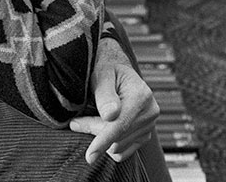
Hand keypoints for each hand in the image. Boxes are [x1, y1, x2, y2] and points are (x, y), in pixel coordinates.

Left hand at [69, 38, 159, 164]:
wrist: (118, 71)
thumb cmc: (107, 69)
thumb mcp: (102, 74)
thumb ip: (105, 93)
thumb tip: (110, 115)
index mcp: (141, 95)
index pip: (120, 125)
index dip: (103, 140)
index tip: (90, 156)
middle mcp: (150, 112)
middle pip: (117, 138)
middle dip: (93, 131)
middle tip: (75, 122)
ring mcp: (149, 126)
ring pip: (118, 147)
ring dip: (99, 138)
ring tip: (87, 119)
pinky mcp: (144, 135)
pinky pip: (122, 152)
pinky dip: (108, 145)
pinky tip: (101, 129)